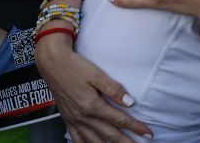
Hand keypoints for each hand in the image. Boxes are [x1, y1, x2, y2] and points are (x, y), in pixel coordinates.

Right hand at [35, 37, 151, 141]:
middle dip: (126, 142)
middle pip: (109, 135)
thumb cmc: (74, 66)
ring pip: (94, 141)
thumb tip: (130, 102)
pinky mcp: (67, 119)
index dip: (135, 127)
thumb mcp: (96, 74)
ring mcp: (74, 120)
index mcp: (92, 105)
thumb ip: (113, 89)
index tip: (147, 132)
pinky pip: (76, 139)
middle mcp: (83, 116)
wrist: (52, 63)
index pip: (119, 120)